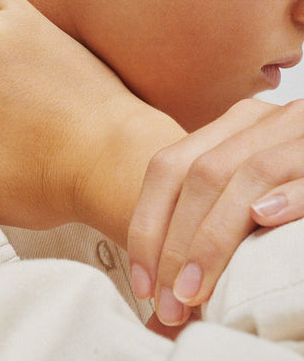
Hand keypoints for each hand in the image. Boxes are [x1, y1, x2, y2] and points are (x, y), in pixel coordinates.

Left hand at [127, 97, 303, 325]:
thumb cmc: (287, 194)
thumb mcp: (240, 198)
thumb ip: (206, 225)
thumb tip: (159, 310)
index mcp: (232, 126)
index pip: (169, 166)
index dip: (148, 225)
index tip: (142, 284)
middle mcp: (262, 121)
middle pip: (204, 173)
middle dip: (179, 242)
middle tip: (171, 301)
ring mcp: (299, 132)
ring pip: (250, 173)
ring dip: (217, 236)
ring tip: (196, 287)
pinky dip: (287, 198)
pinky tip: (264, 219)